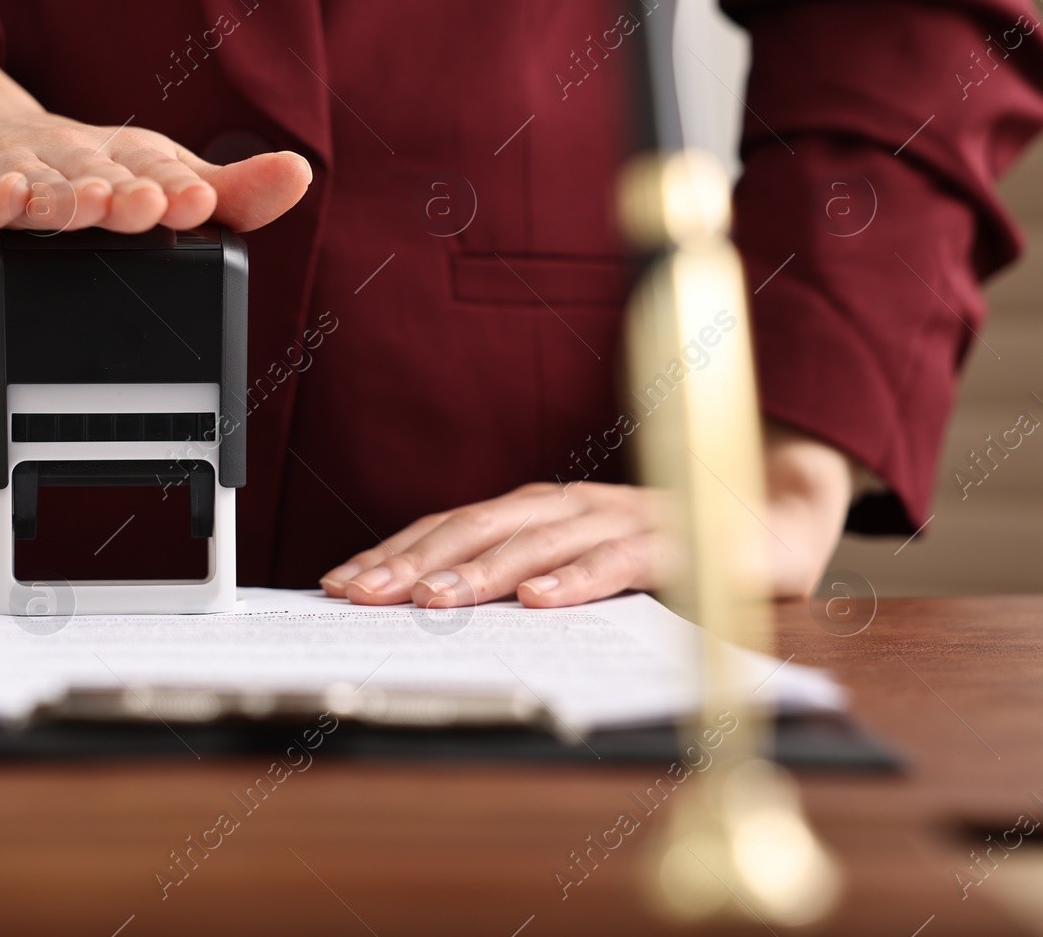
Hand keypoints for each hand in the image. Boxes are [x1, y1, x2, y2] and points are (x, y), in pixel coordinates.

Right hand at [0, 37, 312, 251]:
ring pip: (35, 183)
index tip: (200, 200)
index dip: (175, 184)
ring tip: (87, 207)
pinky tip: (4, 202)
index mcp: (119, 156)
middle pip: (95, 174)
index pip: (151, 166)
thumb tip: (299, 173)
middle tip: (149, 207)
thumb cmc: (79, 170)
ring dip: (61, 196)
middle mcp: (65, 156)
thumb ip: (231, 192)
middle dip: (123, 192)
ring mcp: (6, 171)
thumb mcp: (159, 178)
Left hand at [318, 420, 854, 608]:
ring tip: (433, 601)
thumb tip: (432, 610)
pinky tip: (540, 599)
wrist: (774, 522)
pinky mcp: (680, 540)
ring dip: (482, 571)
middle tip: (363, 595)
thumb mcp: (579, 563)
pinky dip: (579, 576)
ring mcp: (624, 516)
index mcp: (541, 507)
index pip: (453, 526)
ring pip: (540, 540)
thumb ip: (520, 576)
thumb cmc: (663, 548)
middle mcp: (572, 503)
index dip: (395, 552)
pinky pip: (622, 558)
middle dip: (415, 562)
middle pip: (480, 527)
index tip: (340, 584)